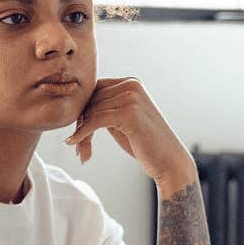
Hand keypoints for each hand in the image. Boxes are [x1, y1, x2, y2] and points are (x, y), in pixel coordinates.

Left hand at [65, 78, 195, 190]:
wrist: (169, 162)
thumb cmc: (145, 144)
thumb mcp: (123, 119)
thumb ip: (106, 107)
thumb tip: (77, 105)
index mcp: (131, 83)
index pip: (94, 90)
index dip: (82, 111)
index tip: (78, 132)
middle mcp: (131, 85)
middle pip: (91, 100)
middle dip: (80, 124)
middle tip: (77, 148)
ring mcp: (131, 97)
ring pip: (91, 112)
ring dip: (81, 134)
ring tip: (82, 153)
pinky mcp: (129, 113)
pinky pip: (95, 121)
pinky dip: (82, 134)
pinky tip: (74, 144)